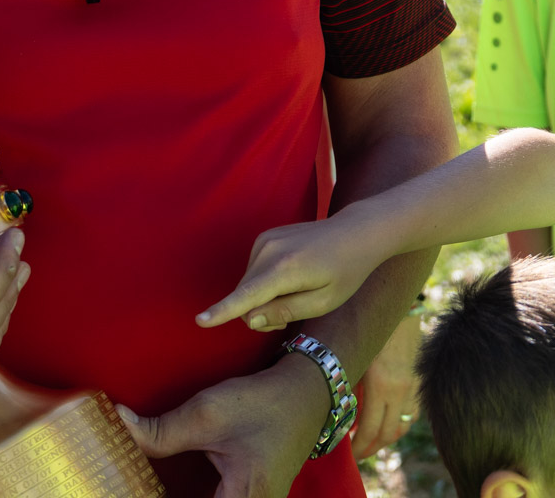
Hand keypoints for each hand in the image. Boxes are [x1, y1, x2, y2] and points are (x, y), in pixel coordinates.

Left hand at [118, 355, 329, 497]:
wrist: (306, 393)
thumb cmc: (263, 404)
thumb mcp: (208, 413)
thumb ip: (161, 430)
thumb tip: (118, 424)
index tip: (134, 493)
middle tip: (136, 489)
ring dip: (181, 497)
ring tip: (145, 487)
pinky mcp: (252, 496)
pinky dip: (194, 495)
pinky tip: (170, 488)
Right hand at [196, 217, 376, 332]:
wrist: (355, 232)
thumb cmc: (346, 272)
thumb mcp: (323, 302)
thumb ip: (284, 311)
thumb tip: (250, 319)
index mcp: (285, 269)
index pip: (247, 296)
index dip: (222, 312)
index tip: (200, 321)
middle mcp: (269, 250)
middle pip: (246, 296)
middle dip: (259, 314)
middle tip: (287, 320)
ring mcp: (265, 240)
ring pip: (247, 285)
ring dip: (261, 299)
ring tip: (292, 298)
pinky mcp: (265, 238)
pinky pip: (253, 272)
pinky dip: (263, 284)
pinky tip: (287, 282)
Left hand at [349, 316, 420, 460]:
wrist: (399, 304)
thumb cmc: (366, 325)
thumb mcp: (353, 355)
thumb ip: (349, 382)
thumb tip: (337, 407)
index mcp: (381, 385)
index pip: (371, 430)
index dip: (359, 447)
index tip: (348, 454)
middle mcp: (401, 389)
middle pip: (389, 434)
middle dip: (372, 448)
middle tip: (358, 454)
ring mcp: (413, 385)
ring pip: (403, 425)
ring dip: (387, 438)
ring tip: (371, 442)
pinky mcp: (419, 379)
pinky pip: (412, 411)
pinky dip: (400, 423)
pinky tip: (388, 422)